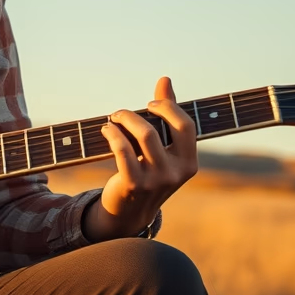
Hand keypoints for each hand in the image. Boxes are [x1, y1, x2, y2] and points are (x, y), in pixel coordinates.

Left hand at [83, 76, 197, 240]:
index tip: (150, 104)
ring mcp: (155, 180)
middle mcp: (176, 173)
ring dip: (124, 120)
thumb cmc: (146, 172)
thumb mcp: (161, 149)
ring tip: (113, 119)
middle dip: (142, 112)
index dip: (168, 108)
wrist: (128, 214)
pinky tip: (106, 130)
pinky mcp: (133, 185)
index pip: (186, 126)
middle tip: (124, 112)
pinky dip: (113, 134)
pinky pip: (123, 151)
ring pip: (144, 136)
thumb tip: (165, 80)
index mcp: (188, 163)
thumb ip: (166, 115)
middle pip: (163, 129)